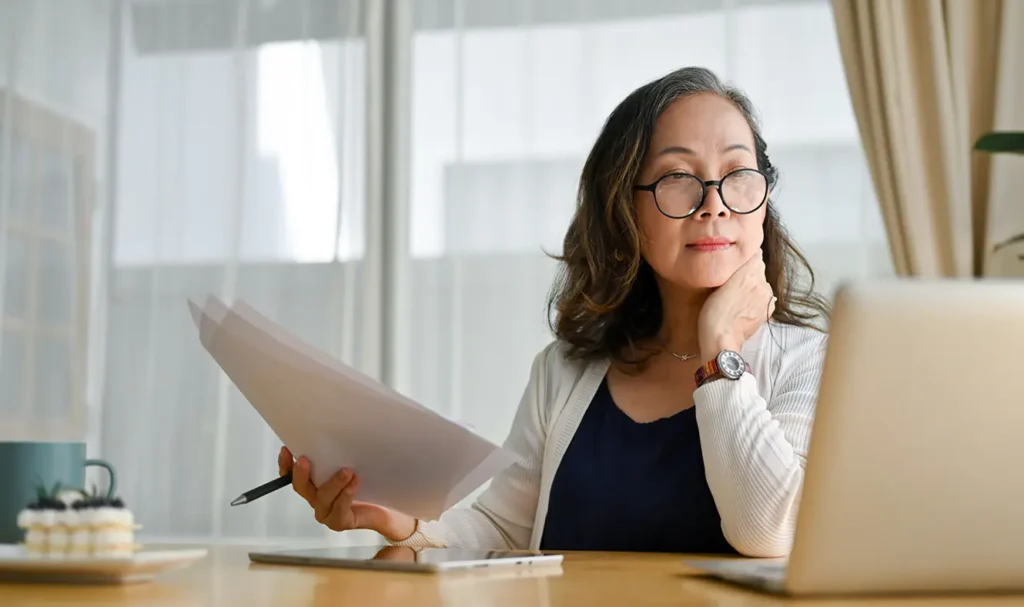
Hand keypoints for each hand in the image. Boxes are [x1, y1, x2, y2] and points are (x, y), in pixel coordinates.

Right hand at [279, 446, 416, 541]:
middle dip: (301, 473)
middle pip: (302, 487)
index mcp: (314, 484)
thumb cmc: (369, 485)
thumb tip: (337, 428)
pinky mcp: (340, 521)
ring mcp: (327, 512)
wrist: (387, 508)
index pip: (292, 475)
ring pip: (323, 498)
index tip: (287, 450)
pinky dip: (346, 494)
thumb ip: (341, 452)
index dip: (286, 464)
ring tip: (347, 471)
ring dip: (333, 483)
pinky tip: (355, 483)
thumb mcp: (353, 463)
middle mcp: (317, 498)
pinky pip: (340, 508)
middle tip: (305, 459)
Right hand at [698, 250, 774, 359]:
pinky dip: (753, 301)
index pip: (755, 254)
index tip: (733, 261)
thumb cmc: (715, 313)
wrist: (722, 341)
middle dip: (747, 273)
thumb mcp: (720, 282)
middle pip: (758, 270)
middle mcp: (764, 284)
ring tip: (733, 297)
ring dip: (750, 287)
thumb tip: (749, 254)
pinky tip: (740, 307)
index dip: (743, 256)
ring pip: (759, 285)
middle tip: (730, 281)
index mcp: (752, 272)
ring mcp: (767, 299)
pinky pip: (761, 299)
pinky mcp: (766, 312)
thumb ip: (736, 266)